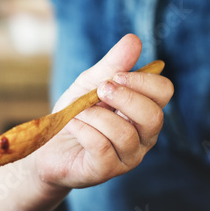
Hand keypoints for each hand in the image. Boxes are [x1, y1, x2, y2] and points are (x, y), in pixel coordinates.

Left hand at [31, 34, 173, 190]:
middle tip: (100, 90)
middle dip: (125, 98)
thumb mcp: (90, 84)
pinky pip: (102, 147)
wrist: (46, 145)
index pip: (164, 92)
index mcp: (143, 111)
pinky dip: (84, 130)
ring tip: (79, 112)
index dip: (143, 80)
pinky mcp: (106, 171)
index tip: (116, 75)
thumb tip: (134, 39)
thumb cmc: (75, 114)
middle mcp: (143, 137)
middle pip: (154, 116)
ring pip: (125, 134)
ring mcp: (127, 157)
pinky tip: (73, 125)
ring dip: (96, 115)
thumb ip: (112, 64)